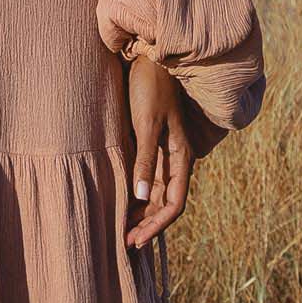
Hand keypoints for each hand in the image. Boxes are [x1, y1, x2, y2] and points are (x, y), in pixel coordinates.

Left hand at [126, 55, 192, 252]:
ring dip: (141, 214)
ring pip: (155, 194)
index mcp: (181, 157)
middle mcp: (175, 160)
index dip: (157, 226)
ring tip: (121, 230)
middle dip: (147, 225)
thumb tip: (142, 197)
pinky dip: (135, 195)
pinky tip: (120, 203)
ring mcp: (162, 153)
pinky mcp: (148, 145)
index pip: (175, 204)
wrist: (149, 58)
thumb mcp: (147, 124)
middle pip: (165, 204)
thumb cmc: (150, 87)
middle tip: (125, 243)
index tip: (136, 241)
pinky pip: (145, 179)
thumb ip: (145, 160)